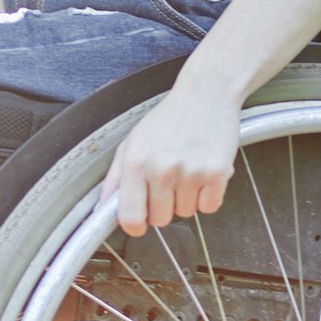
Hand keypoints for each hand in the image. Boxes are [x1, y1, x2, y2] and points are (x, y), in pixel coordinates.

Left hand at [102, 86, 242, 238]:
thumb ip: (115, 179)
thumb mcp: (132, 143)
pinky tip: (203, 173)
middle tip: (168, 182)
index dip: (134, 225)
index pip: (130, 216)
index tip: (139, 223)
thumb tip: (103, 210)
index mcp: (136, 162)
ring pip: (185, 213)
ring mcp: (191, 172)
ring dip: (186, 198)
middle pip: (160, 219)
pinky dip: (207, 196)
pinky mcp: (217, 173)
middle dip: (163, 207)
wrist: (206, 95)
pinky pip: (209, 207)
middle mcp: (162, 169)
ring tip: (187, 170)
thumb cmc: (168, 120)